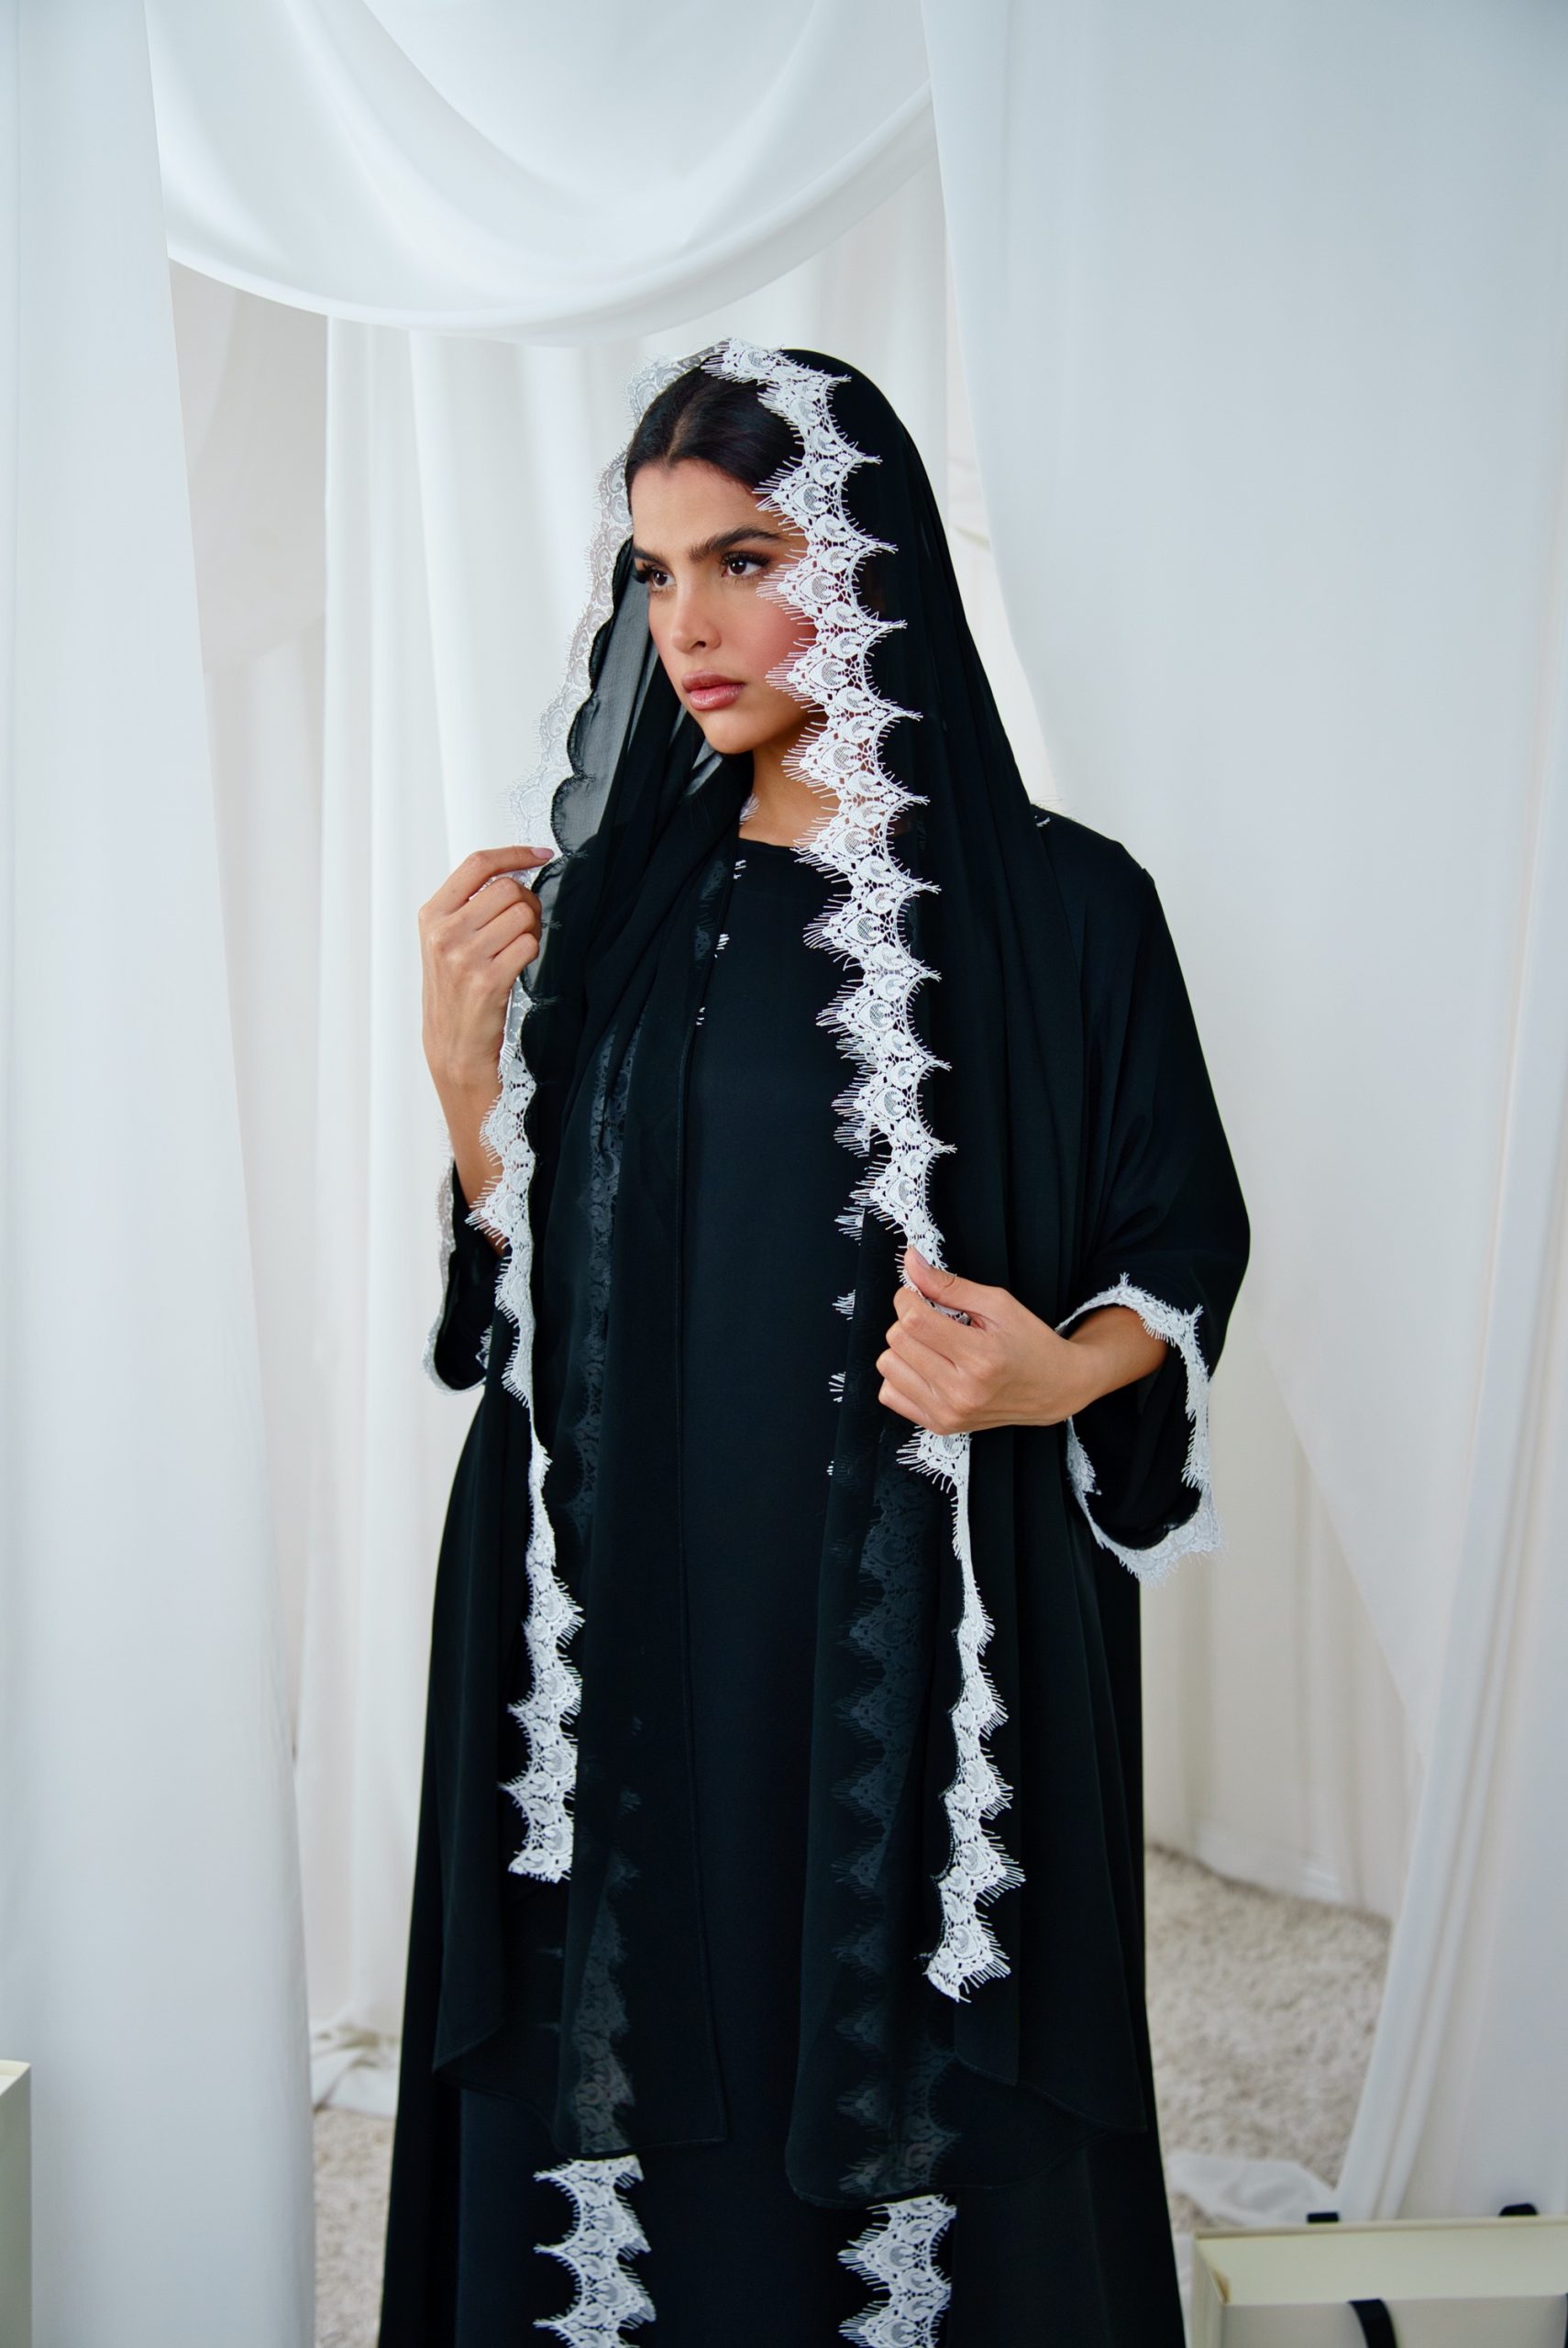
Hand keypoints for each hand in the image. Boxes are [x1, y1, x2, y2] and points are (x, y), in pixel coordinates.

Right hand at [418, 845, 552, 1097]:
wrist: (452, 1046)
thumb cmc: (454, 991)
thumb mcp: (446, 941)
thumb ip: (470, 906)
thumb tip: (513, 874)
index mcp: (432, 915)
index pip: (477, 864)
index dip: (514, 853)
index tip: (540, 855)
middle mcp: (444, 933)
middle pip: (507, 888)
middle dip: (527, 901)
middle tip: (526, 922)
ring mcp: (464, 957)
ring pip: (522, 914)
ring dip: (532, 927)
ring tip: (519, 946)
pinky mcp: (487, 980)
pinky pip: (529, 944)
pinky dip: (532, 951)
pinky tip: (518, 965)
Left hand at [877, 1247, 1167, 1433]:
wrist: (1054, 1389)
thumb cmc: (1030, 1344)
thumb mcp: (998, 1305)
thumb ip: (949, 1285)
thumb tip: (911, 1261)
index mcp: (980, 1357)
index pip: (914, 1320)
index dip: (907, 1298)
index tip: (917, 1294)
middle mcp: (962, 1390)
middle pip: (898, 1341)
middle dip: (908, 1321)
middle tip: (932, 1319)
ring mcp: (949, 1412)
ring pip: (888, 1366)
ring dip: (904, 1349)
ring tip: (932, 1346)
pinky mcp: (940, 1425)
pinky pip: (890, 1394)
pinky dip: (902, 1376)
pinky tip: (927, 1368)